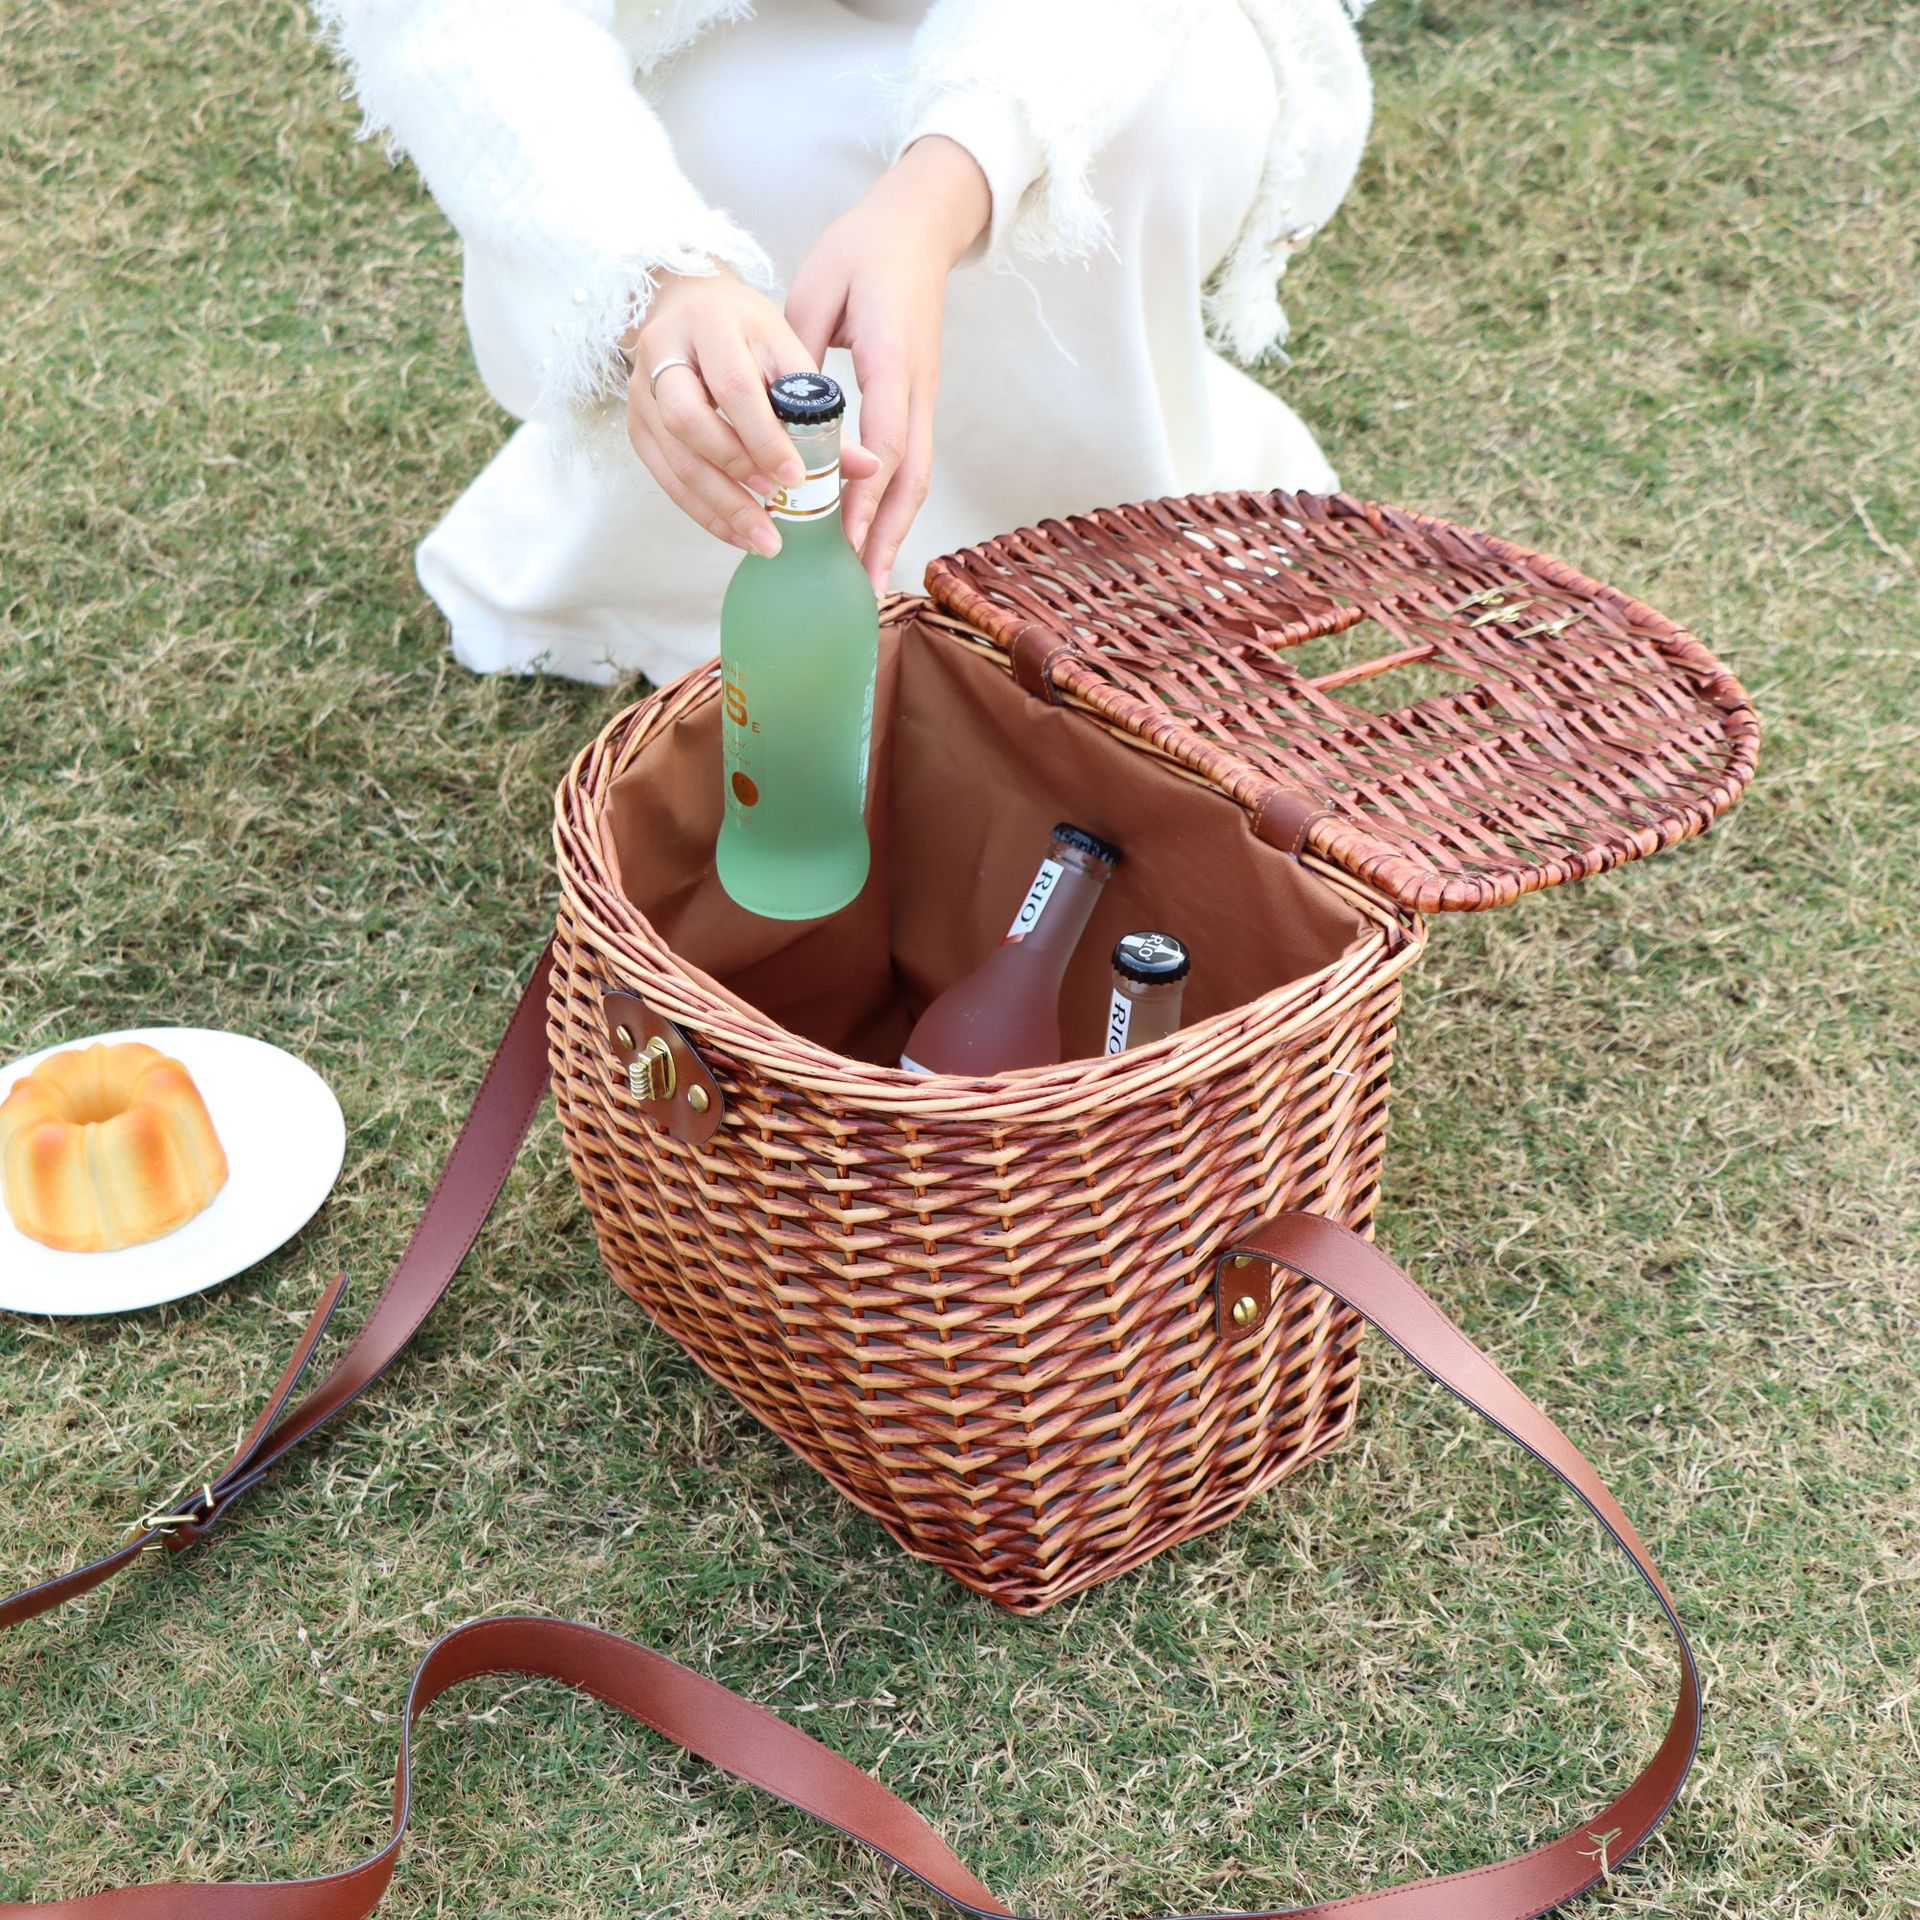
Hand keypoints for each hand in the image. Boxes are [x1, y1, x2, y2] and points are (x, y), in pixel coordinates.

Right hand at [622, 269, 877, 556]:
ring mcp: (641, 393)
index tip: (796, 478)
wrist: (687, 306)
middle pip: (687, 421)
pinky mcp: (637, 427)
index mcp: (709, 322)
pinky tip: (738, 533)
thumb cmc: (744, 330)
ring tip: (764, 539)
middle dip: (735, 473)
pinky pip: (668, 479)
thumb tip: (867, 467)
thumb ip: (820, 407)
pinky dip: (705, 511)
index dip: (763, 436)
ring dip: (721, 506)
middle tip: (776, 512)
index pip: (732, 385)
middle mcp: (663, 353)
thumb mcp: (786, 350)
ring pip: (675, 459)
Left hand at [785, 135, 990, 591]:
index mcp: (891, 358)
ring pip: (916, 475)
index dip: (865, 495)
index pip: (883, 441)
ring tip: (871, 577)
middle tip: (864, 584)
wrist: (919, 223)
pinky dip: (894, 504)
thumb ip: (802, 353)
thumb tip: (780, 410)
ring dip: (894, 529)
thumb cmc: (864, 247)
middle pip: (910, 476)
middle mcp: (916, 385)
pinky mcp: (919, 398)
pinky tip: (874, 533)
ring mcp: (924, 394)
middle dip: (886, 533)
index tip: (845, 536)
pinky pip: (911, 462)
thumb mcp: (819, 287)